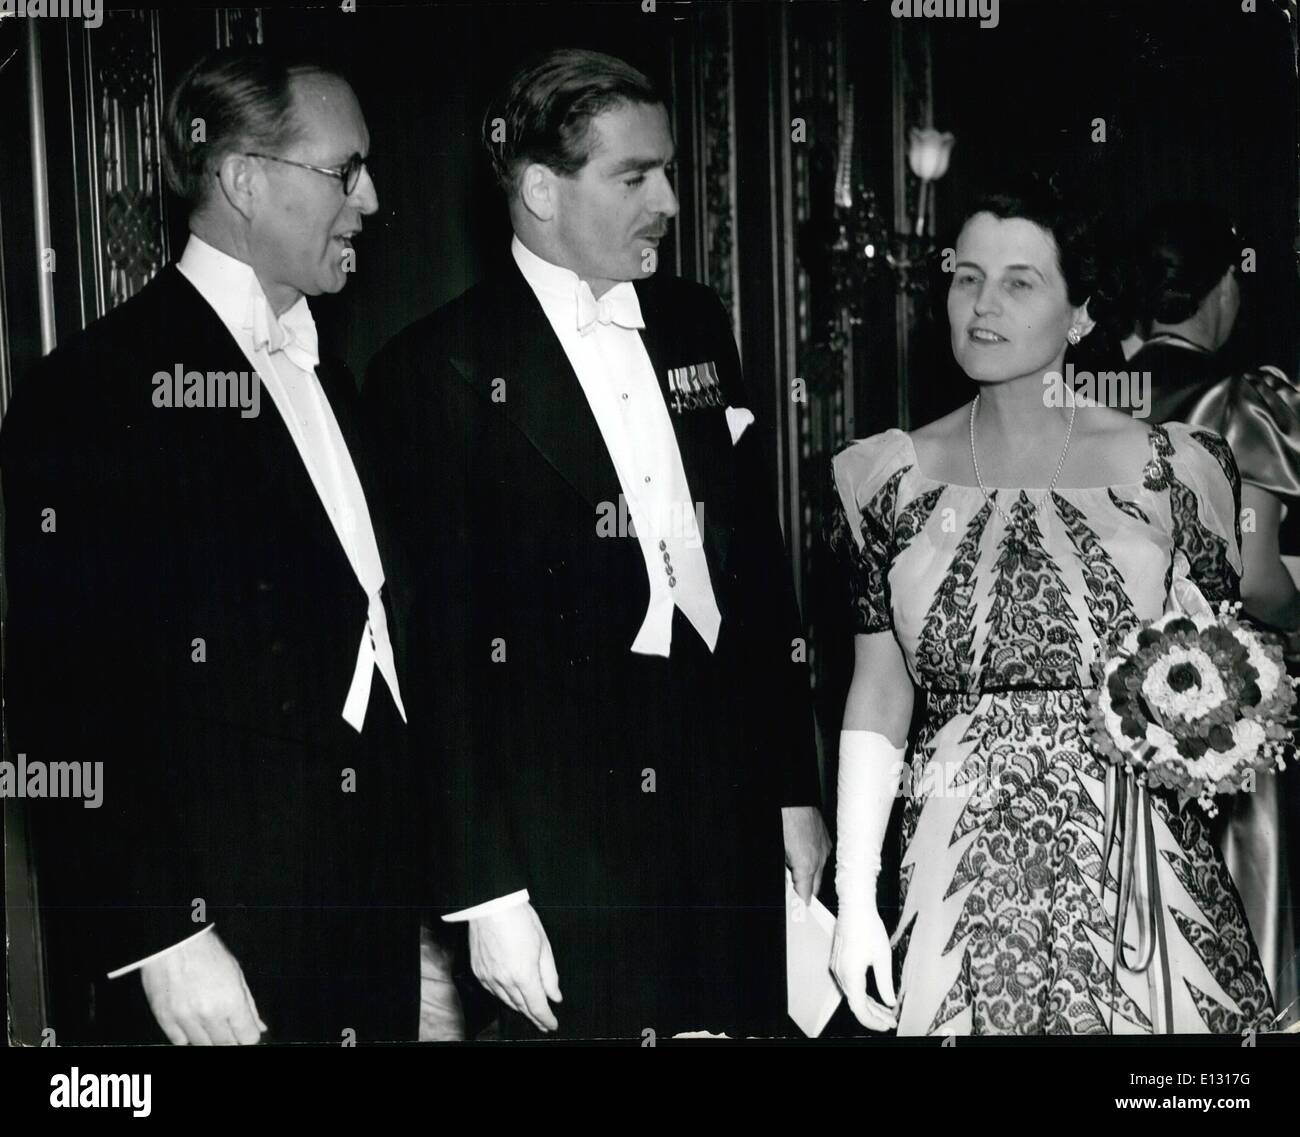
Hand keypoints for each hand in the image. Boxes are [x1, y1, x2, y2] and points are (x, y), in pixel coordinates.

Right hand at [140, 930, 266, 1044]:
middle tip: (228, 1026)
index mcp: (231, 1001)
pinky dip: (187, 1036)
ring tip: (209, 1020)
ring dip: (209, 1038)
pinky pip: (179, 1041)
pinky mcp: (165, 1019)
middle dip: (231, 1039)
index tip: (247, 1031)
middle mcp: (209, 1014)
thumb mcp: (236, 974)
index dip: (249, 1035)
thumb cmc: (207, 952)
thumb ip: (248, 1004)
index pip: (247, 1037)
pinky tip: (192, 1022)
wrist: (174, 941)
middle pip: (226, 1044)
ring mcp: (185, 1018)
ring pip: (202, 1045)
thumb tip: (258, 1027)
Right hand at [467, 903, 561, 1032]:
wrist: (491, 905)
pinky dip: (504, 996)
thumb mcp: (543, 945)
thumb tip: (554, 996)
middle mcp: (504, 980)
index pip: (537, 1007)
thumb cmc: (520, 919)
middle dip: (534, 1016)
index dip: (546, 1019)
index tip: (552, 1025)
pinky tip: (510, 995)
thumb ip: (549, 975)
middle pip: (522, 1007)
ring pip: (506, 1001)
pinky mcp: (478, 972)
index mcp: (524, 974)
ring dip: (520, 1007)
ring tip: (530, 1009)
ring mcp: (489, 977)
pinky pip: (493, 991)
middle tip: (544, 1022)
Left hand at [782, 805, 830, 905]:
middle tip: (793, 896)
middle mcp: (820, 857)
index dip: (799, 903)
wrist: (792, 796)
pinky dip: (812, 862)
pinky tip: (799, 856)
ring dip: (808, 876)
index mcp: (807, 863)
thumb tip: (789, 886)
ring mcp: (824, 847)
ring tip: (794, 874)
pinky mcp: (825, 838)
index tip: (796, 910)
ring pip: (818, 871)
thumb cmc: (785, 818)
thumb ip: (787, 873)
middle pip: (814, 886)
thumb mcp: (780, 851)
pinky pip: (820, 857)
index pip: (806, 895)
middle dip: (804, 892)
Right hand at [829, 905, 897, 1031]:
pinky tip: (874, 996)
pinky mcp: (838, 962)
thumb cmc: (869, 927)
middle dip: (873, 1015)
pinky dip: (862, 994)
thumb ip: (885, 983)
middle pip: (855, 1004)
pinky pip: (849, 985)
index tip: (888, 1025)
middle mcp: (840, 973)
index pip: (859, 1009)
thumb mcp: (883, 957)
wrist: (854, 906)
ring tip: (886, 1011)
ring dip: (868, 1005)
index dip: (873, 1021)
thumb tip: (890, 1002)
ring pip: (852, 995)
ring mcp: (837, 967)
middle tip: (890, 1021)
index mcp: (851, 975)